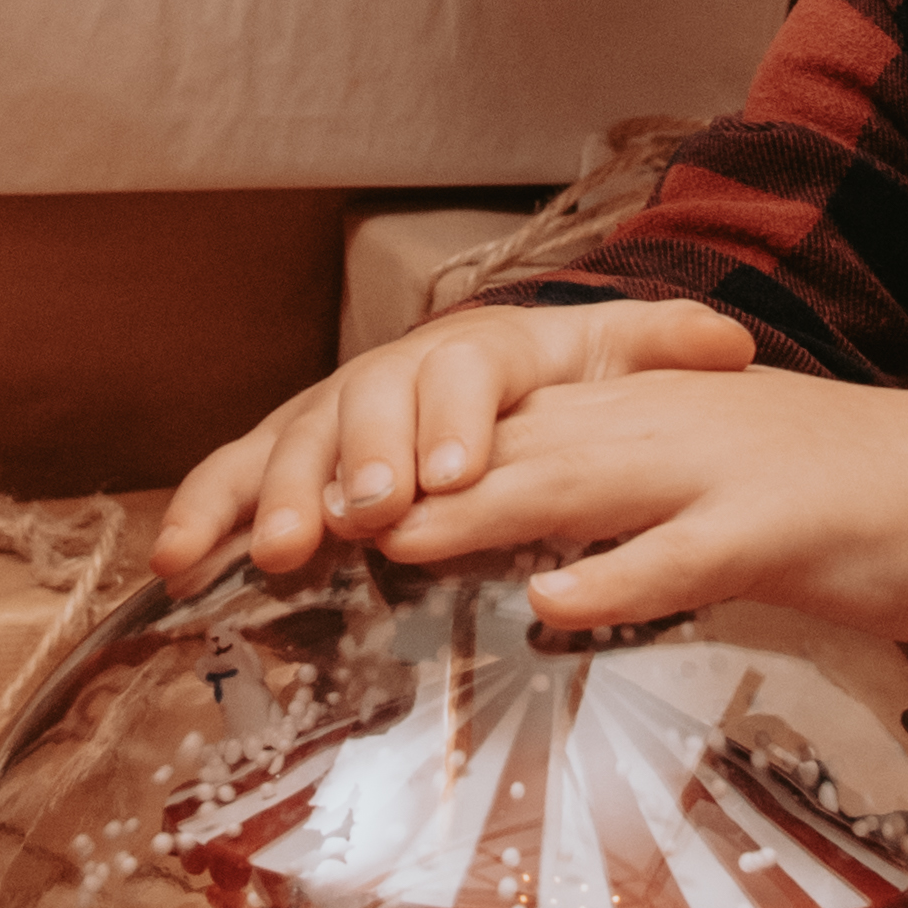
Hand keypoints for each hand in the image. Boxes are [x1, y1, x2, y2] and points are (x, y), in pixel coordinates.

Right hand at [153, 297, 757, 585]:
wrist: (484, 374)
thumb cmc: (550, 383)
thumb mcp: (614, 361)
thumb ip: (663, 350)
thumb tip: (732, 344)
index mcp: (475, 352)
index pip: (462, 375)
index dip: (454, 422)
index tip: (457, 475)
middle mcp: (391, 374)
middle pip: (366, 405)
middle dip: (362, 461)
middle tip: (366, 516)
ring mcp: (329, 412)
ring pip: (291, 440)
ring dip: (278, 493)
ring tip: (279, 551)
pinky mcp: (281, 453)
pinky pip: (230, 474)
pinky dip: (199, 512)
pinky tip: (175, 564)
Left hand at [371, 359, 907, 684]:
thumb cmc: (834, 497)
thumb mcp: (706, 484)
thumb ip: (617, 507)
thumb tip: (527, 551)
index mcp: (643, 412)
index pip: (505, 422)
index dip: (410, 452)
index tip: (319, 491)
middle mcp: (663, 425)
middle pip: (514, 444)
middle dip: (410, 478)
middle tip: (308, 517)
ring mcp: (717, 471)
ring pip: (579, 482)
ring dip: (479, 510)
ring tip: (390, 537)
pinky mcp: (772, 529)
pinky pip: (681, 554)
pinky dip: (615, 577)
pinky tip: (553, 603)